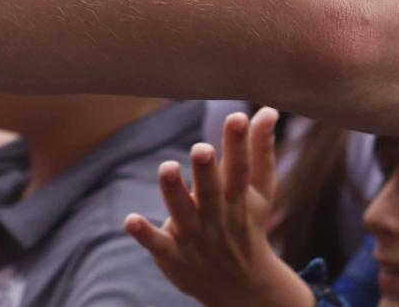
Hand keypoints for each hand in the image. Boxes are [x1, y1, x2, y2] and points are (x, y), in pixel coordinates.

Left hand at [124, 108, 314, 306]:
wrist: (242, 288)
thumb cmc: (247, 224)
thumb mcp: (259, 192)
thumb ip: (260, 149)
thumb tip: (268, 110)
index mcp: (240, 199)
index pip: (240, 169)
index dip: (239, 144)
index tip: (237, 116)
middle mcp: (218, 218)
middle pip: (212, 193)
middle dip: (207, 172)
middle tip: (201, 148)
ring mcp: (195, 238)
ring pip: (184, 214)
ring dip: (174, 192)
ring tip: (167, 167)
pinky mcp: (174, 255)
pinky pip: (158, 245)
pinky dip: (145, 234)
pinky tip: (130, 220)